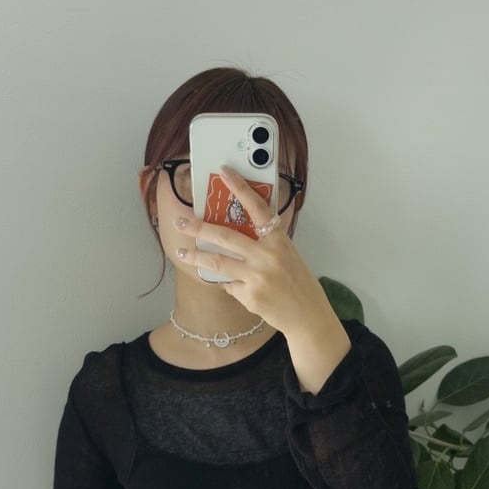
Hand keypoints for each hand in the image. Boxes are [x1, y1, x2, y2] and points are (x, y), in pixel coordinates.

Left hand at [173, 165, 333, 338]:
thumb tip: (235, 232)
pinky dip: (230, 285)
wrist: (308, 315)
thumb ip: (265, 243)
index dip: (240, 188)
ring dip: (195, 257)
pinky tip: (240, 288)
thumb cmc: (297, 283)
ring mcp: (257, 277)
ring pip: (217, 263)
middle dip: (198, 228)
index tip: (224, 172)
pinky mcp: (249, 296)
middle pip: (225, 237)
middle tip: (180, 222)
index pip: (257, 208)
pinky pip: (229, 286)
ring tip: (181, 253)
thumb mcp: (287, 255)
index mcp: (279, 241)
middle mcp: (267, 256)